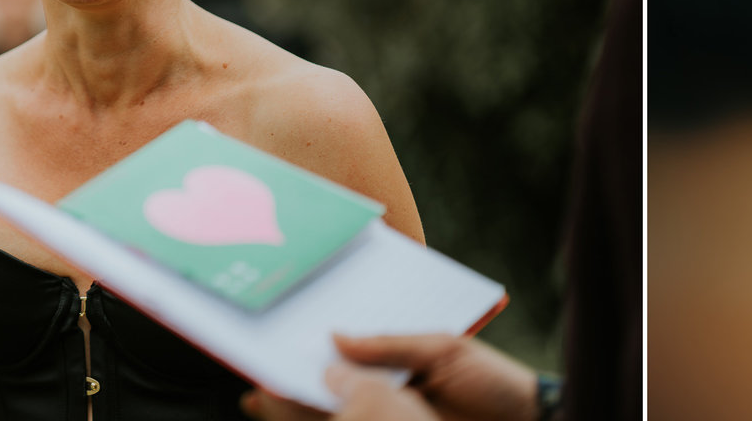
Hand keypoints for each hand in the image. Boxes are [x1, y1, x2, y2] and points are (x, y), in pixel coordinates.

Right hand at [240, 335, 540, 420]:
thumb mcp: (445, 349)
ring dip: (295, 410)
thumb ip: (389, 344)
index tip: (276, 346)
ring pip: (334, 416)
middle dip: (290, 387)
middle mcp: (386, 398)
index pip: (343, 364)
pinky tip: (293, 412)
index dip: (308, 357)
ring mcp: (389, 419)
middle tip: (256, 376)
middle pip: (328, 393)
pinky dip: (318, 419)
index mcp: (396, 370)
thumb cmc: (494, 383)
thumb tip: (334, 339)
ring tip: (262, 397)